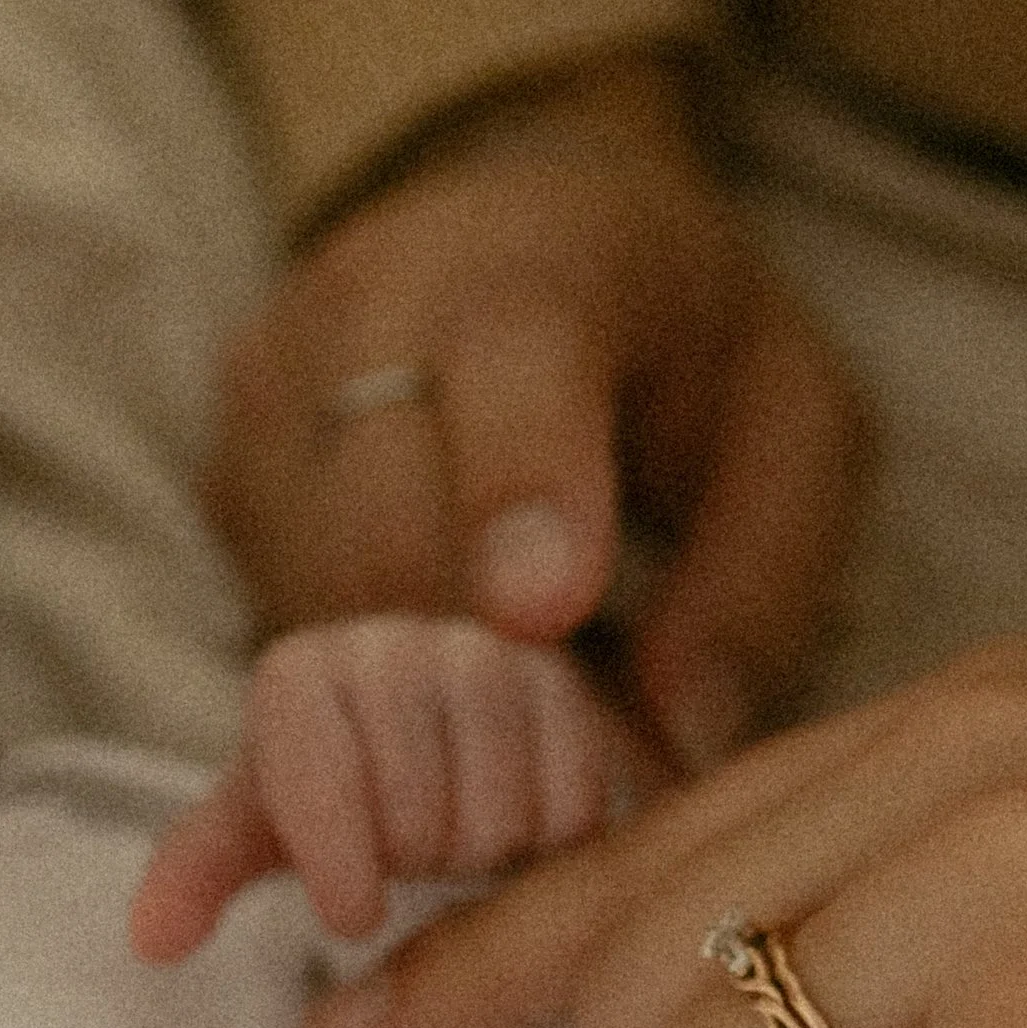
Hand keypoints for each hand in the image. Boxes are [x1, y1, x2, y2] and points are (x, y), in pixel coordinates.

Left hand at [132, 614, 656, 956]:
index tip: (351, 920)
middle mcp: (396, 642)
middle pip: (411, 792)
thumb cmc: (337, 798)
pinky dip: (546, 852)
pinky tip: (521, 847)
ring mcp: (492, 660)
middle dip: (410, 861)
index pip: (310, 742)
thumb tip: (150, 940)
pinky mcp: (571, 695)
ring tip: (459, 856)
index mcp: (303, 671)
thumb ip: (202, 871)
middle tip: (409, 870)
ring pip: (495, 806)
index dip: (331, 838)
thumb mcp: (260, 828)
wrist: (442, 747)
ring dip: (479, 863)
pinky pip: (571, 804)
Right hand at [203, 57, 867, 772]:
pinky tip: (420, 762)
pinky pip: (276, 635)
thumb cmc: (686, 335)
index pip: (511, 365)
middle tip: (569, 807)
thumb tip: (675, 749)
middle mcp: (369, 310)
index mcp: (538, 265)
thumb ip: (760, 579)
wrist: (522, 220)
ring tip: (518, 778)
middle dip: (475, 690)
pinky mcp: (227, 484)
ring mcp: (273, 398)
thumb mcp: (798, 423)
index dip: (520, 492)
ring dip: (414, 727)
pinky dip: (353, 724)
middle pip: (383, 530)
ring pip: (312, 607)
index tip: (546, 612)